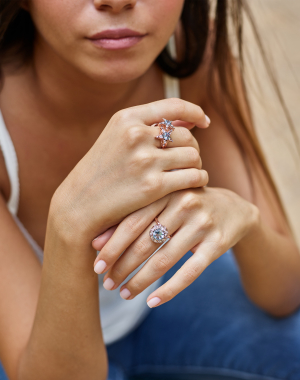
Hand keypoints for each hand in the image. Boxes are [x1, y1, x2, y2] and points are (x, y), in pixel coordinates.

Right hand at [51, 99, 209, 242]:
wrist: (80, 205)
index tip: (205, 122)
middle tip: (190, 159)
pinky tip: (196, 183)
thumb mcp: (117, 139)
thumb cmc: (101, 172)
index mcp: (127, 118)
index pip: (175, 106)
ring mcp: (145, 160)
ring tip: (191, 172)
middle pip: (187, 136)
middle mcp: (136, 135)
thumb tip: (191, 122)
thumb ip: (151, 127)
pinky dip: (200, 179)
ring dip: (197, 165)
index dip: (195, 112)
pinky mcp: (153, 186)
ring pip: (193, 156)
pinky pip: (193, 177)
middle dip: (193, 147)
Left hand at [92, 187, 258, 306]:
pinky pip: (189, 272)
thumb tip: (93, 242)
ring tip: (123, 294)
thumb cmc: (185, 205)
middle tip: (106, 284)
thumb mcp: (162, 203)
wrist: (233, 208)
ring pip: (164, 260)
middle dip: (122, 266)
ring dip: (140, 282)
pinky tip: (152, 302)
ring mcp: (202, 223)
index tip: (95, 266)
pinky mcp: (217, 244)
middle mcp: (184, 203)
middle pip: (145, 242)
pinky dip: (169, 290)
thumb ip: (132, 216)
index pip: (131, 221)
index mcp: (165, 191)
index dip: (111, 246)